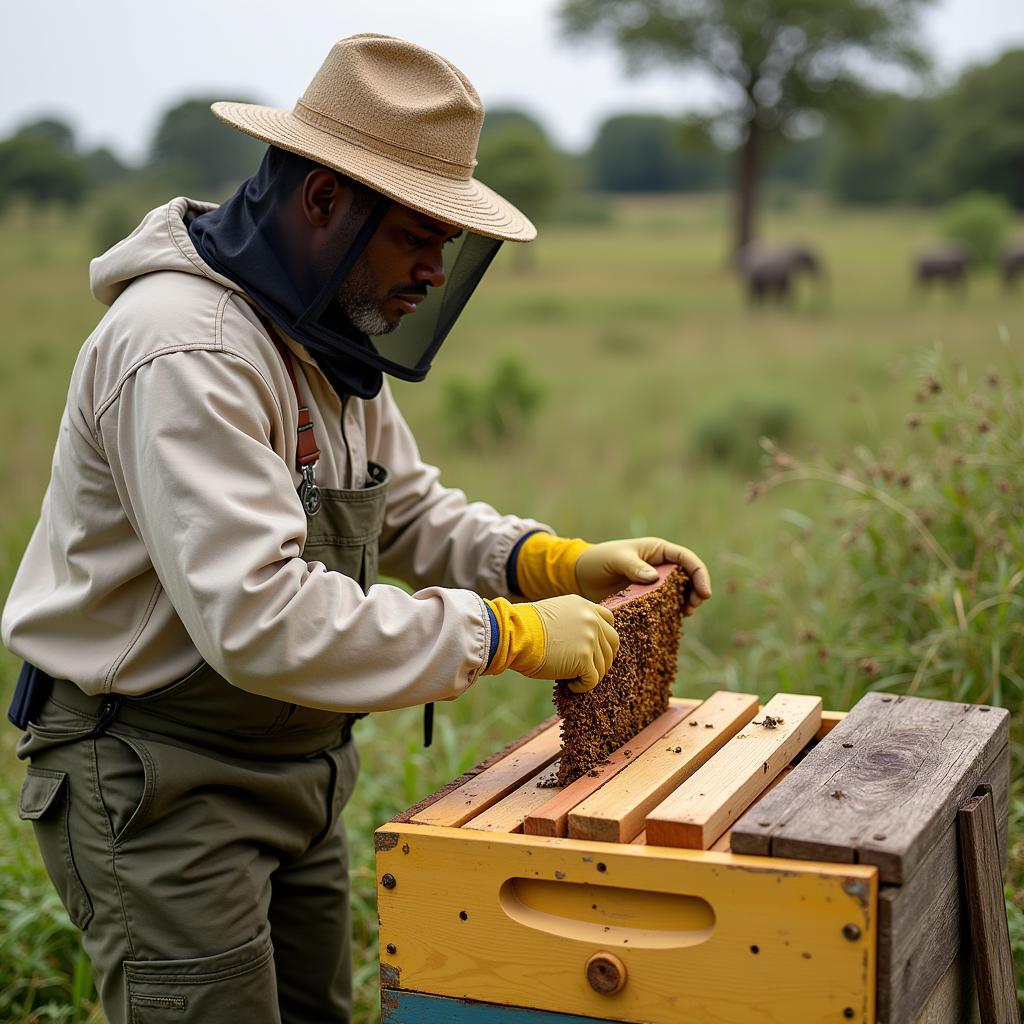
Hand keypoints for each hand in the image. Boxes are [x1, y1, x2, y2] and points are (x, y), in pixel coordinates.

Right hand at [528, 594, 618, 692]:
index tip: (595, 650)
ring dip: (590, 675)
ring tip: (573, 679)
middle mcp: (592, 620)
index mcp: (585, 606)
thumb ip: (573, 622)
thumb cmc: (525, 627)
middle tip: (588, 669)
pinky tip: (571, 686)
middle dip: (603, 659)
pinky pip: (593, 679)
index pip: (609, 622)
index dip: (604, 639)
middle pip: (612, 645)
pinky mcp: (584, 658)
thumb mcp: (554, 613)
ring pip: (603, 665)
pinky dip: (583, 687)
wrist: (514, 633)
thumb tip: (580, 643)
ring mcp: (590, 638)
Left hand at [574, 537, 711, 615]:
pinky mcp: (648, 599)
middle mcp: (660, 567)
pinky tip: (672, 620)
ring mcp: (655, 584)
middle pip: (689, 578)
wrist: (581, 576)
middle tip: (692, 607)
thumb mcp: (616, 559)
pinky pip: (666, 606)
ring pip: (680, 593)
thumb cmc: (599, 560)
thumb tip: (654, 578)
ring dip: (686, 603)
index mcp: (658, 551)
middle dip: (696, 591)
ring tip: (685, 614)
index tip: (704, 593)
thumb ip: (634, 567)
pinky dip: (672, 612)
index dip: (699, 574)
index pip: (686, 559)